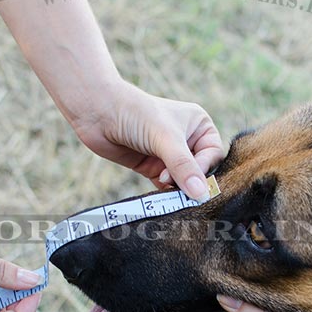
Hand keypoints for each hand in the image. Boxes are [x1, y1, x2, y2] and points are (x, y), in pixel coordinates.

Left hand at [70, 80, 223, 199]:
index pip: (213, 155)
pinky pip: (165, 188)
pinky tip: (159, 198)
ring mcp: (169, 156)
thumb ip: (183, 167)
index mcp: (199, 126)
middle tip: (177, 191)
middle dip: (189, 181)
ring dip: (176, 190)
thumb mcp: (165, 138)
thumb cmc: (136, 114)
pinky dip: (163, 194)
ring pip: (182, 181)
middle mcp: (187, 140)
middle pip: (200, 171)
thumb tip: (201, 195)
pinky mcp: (152, 168)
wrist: (97, 113)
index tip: (187, 178)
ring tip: (164, 190)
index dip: (203, 169)